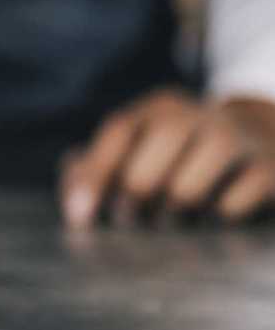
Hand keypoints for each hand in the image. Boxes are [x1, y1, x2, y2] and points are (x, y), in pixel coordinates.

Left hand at [60, 88, 274, 227]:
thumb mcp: (139, 151)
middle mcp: (197, 115)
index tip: (79, 218)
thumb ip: (95, 170)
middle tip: (132, 220)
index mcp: (159, 108)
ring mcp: (236, 139)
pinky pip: (229, 207)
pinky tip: (216, 216)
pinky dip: (214, 220)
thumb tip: (74, 204)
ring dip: (171, 217)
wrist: (265, 141)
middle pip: (147, 167)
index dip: (94, 176)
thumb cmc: (180, 158)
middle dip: (133, 201)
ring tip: (173, 221)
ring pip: (185, 192)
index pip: (118, 131)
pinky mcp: (269, 169)